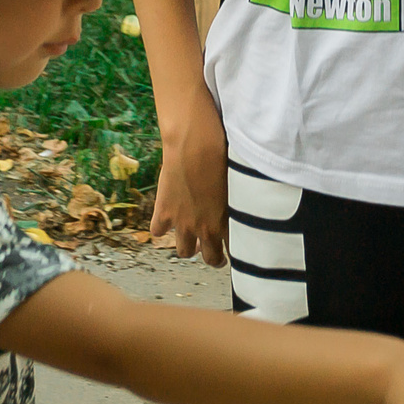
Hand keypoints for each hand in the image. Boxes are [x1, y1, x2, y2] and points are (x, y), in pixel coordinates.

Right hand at [149, 97, 228, 266]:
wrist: (195, 145)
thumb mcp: (238, 183)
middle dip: (214, 257)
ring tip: (192, 243)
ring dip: (188, 247)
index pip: (235, 249)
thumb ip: (238, 202)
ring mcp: (183, 222)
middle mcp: (206, 227)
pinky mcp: (164, 212)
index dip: (235, 251)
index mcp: (228, 221)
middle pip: (210, 258)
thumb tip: (245, 205)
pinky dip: (161, 228)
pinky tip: (166, 222)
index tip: (235, 249)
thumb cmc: (223, 156)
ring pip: (184, 251)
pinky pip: (157, 232)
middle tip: (215, 254)